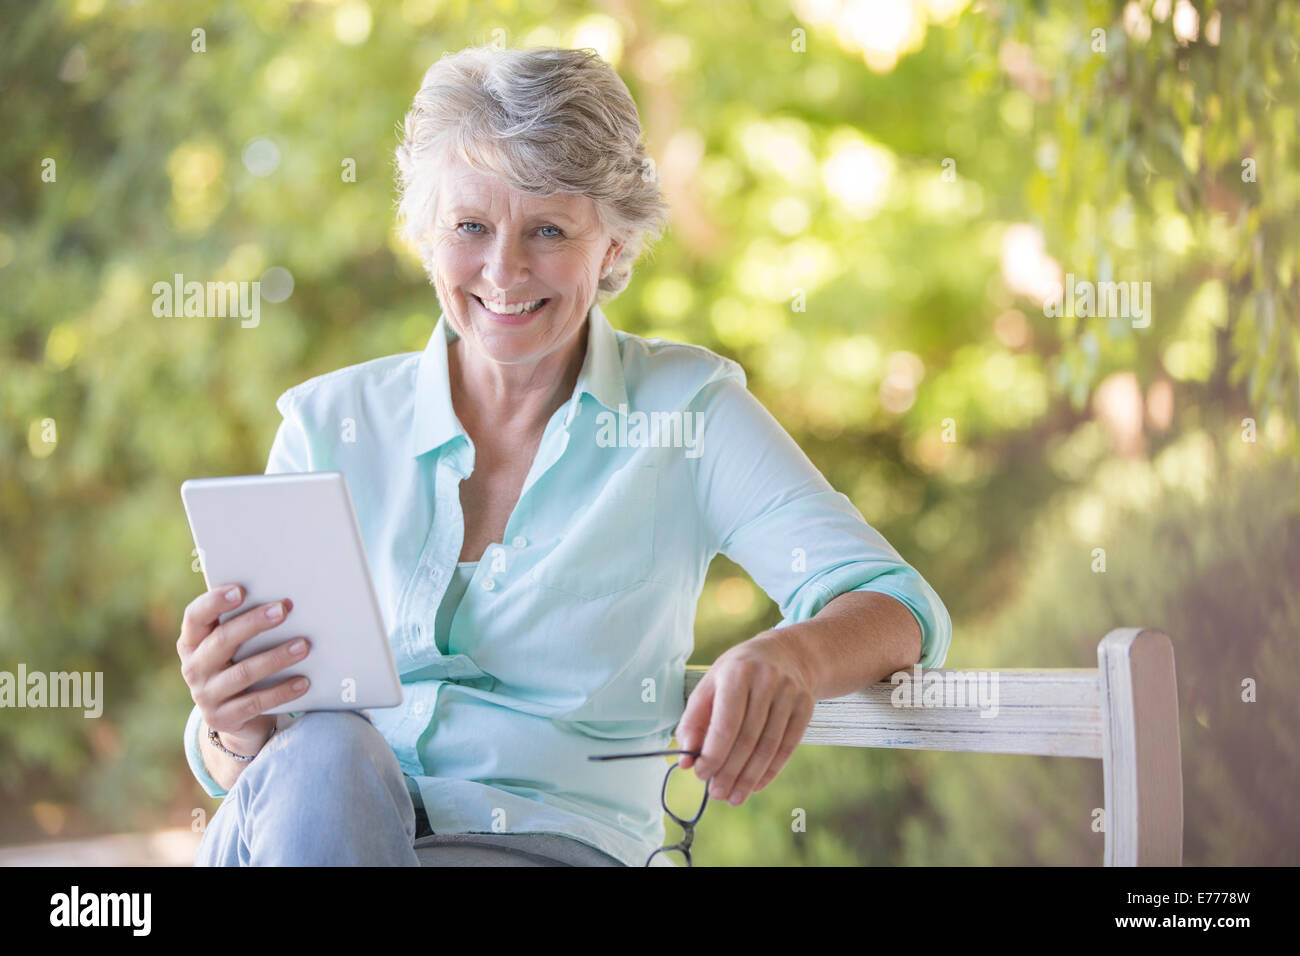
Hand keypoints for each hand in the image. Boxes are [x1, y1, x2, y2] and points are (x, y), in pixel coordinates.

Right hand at [177, 585, 311, 752]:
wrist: (236, 717)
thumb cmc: (240, 665)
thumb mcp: (235, 647)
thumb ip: (246, 625)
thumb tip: (285, 602)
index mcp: (192, 642)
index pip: (195, 617)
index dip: (214, 602)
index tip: (240, 590)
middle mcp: (193, 667)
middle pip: (222, 640)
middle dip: (254, 623)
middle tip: (283, 610)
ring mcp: (205, 695)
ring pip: (243, 672)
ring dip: (276, 657)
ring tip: (303, 646)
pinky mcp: (222, 718)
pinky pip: (256, 703)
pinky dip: (282, 692)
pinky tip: (303, 682)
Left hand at [674, 631, 815, 806]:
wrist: (788, 653)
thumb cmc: (739, 672)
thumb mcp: (711, 684)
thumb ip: (694, 721)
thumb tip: (686, 759)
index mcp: (737, 673)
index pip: (725, 724)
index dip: (713, 754)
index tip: (701, 775)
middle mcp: (766, 681)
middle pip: (747, 739)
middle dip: (730, 772)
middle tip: (717, 794)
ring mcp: (790, 693)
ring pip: (768, 746)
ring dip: (749, 777)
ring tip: (734, 797)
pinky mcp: (806, 706)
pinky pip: (787, 746)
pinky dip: (771, 770)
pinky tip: (756, 786)